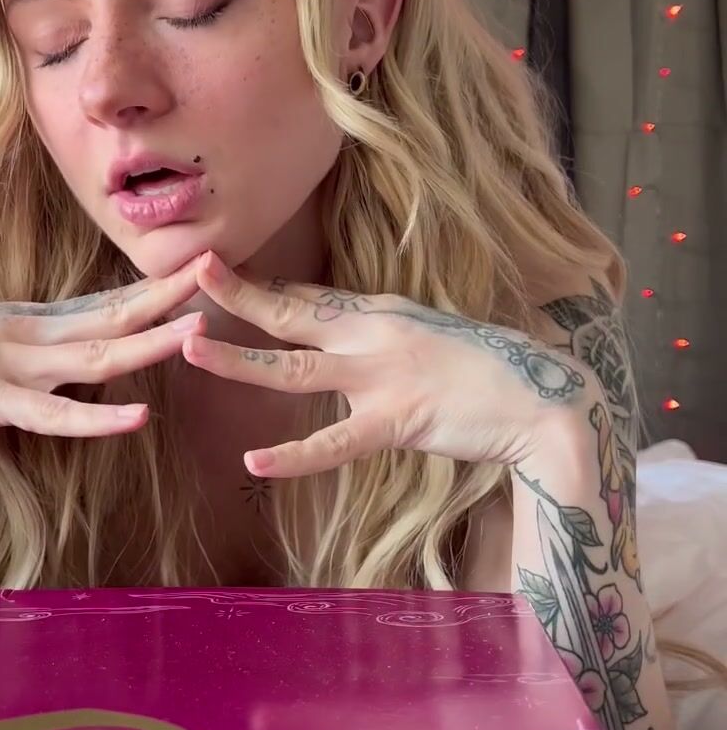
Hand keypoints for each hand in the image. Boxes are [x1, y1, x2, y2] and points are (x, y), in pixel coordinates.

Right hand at [0, 258, 207, 435]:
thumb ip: (24, 352)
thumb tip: (62, 355)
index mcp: (29, 324)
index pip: (105, 305)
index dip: (153, 290)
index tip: (198, 270)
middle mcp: (30, 337)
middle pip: (113, 316)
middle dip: (167, 295)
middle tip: (218, 268)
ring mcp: (13, 367)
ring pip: (96, 358)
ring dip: (149, 344)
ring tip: (197, 329)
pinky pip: (53, 415)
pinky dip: (96, 419)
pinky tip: (137, 418)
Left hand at [180, 252, 594, 478]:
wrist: (542, 398)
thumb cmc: (485, 374)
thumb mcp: (424, 339)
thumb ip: (378, 339)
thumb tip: (340, 340)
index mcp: (379, 315)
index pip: (307, 298)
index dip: (259, 286)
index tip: (213, 269)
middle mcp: (373, 336)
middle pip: (290, 314)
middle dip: (236, 296)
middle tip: (188, 275)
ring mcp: (382, 377)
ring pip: (293, 368)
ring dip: (238, 360)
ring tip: (190, 351)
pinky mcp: (397, 421)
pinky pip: (332, 443)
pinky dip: (292, 456)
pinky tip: (254, 461)